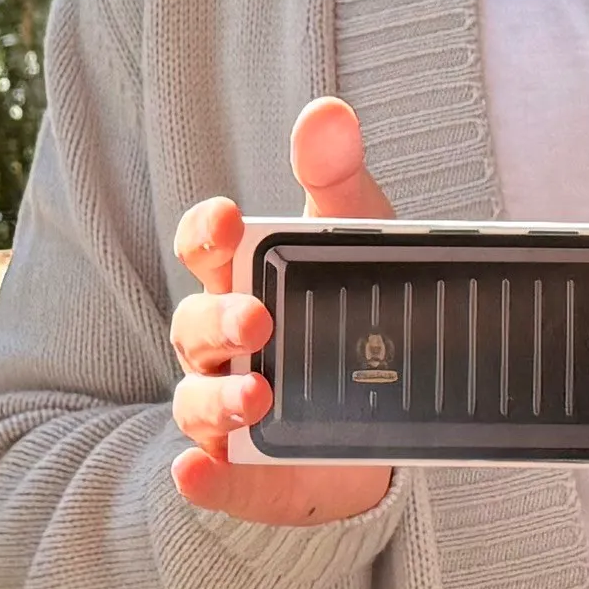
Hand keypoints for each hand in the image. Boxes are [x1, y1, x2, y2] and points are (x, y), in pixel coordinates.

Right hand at [166, 97, 398, 524]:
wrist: (394, 417)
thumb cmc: (354, 314)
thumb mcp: (358, 243)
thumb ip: (339, 180)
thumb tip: (326, 111)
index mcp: (241, 278)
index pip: (203, 249)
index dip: (205, 232)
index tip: (228, 218)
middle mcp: (221, 345)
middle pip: (194, 326)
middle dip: (219, 320)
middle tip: (258, 319)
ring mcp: (228, 410)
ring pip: (195, 402)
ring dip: (215, 400)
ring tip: (256, 396)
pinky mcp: (247, 472)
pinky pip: (212, 477)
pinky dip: (201, 477)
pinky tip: (196, 472)